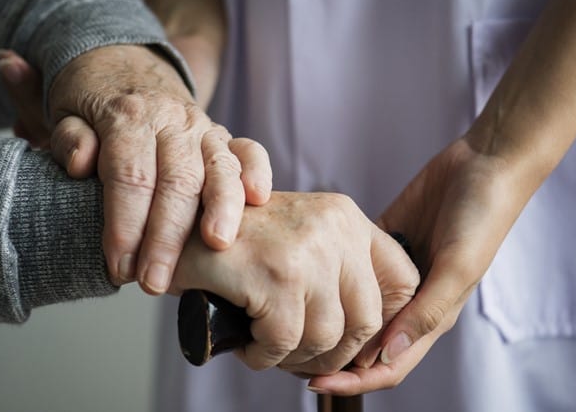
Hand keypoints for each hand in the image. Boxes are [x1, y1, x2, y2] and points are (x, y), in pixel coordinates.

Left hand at [0, 47, 271, 293]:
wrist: (123, 65)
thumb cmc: (91, 101)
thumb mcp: (64, 112)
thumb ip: (70, 138)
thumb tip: (82, 164)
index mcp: (128, 116)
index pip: (130, 176)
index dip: (125, 225)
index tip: (119, 267)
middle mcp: (171, 120)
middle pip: (176, 181)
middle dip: (167, 236)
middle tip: (154, 282)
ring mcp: (202, 128)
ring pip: (218, 168)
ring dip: (221, 209)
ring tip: (217, 245)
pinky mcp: (223, 136)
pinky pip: (249, 150)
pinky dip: (256, 172)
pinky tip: (258, 199)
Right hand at [170, 191, 418, 375]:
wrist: (173, 224)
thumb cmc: (235, 242)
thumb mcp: (299, 238)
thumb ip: (338, 269)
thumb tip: (375, 337)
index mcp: (345, 216)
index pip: (402, 280)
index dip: (386, 324)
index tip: (354, 343)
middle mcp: (334, 227)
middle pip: (366, 320)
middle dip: (334, 354)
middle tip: (301, 358)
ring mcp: (306, 251)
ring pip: (325, 337)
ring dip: (294, 358)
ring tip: (268, 349)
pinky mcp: (274, 276)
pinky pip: (283, 343)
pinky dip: (264, 357)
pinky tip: (248, 347)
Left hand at [308, 138, 526, 393]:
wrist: (484, 164)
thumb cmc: (481, 218)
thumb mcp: (458, 266)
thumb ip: (427, 311)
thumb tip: (388, 354)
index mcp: (431, 316)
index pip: (388, 364)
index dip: (354, 381)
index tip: (314, 383)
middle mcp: (410, 301)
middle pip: (365, 344)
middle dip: (332, 357)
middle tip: (290, 356)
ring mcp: (393, 273)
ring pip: (354, 309)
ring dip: (329, 319)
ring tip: (291, 320)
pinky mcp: (382, 243)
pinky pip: (351, 268)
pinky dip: (331, 278)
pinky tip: (305, 277)